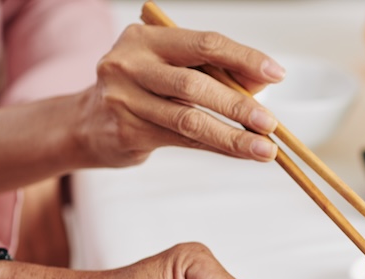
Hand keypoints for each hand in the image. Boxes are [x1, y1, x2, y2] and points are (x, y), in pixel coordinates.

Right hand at [76, 24, 284, 167]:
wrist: (87, 123)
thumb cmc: (144, 89)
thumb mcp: (173, 68)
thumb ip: (214, 70)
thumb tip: (263, 81)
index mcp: (146, 38)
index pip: (204, 43)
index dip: (244, 57)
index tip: (277, 73)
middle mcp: (130, 63)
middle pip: (195, 83)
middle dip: (239, 105)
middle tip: (271, 123)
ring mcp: (124, 98)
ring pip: (190, 119)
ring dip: (233, 136)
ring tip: (265, 149)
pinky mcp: (127, 131)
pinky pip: (183, 140)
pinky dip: (218, 147)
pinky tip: (242, 153)